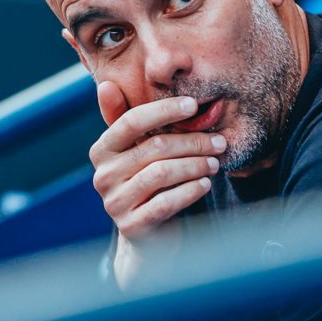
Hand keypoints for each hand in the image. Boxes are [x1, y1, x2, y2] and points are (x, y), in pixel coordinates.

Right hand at [90, 81, 225, 288]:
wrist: (148, 236)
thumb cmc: (148, 183)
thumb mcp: (137, 151)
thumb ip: (128, 120)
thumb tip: (107, 85)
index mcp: (102, 150)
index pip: (130, 121)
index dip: (164, 110)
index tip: (194, 105)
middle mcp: (103, 175)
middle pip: (154, 148)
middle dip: (193, 142)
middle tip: (219, 141)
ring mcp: (115, 203)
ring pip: (162, 174)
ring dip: (196, 165)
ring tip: (215, 163)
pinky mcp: (132, 226)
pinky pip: (166, 203)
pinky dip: (190, 191)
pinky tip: (205, 184)